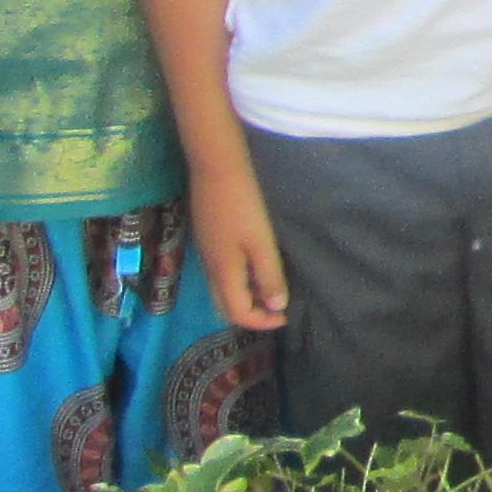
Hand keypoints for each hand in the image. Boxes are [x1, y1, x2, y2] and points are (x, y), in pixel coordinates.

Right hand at [189, 161, 288, 330]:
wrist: (216, 169)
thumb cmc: (243, 206)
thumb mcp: (262, 243)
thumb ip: (269, 276)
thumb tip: (277, 307)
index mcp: (223, 273)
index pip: (237, 314)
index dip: (261, 322)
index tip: (285, 316)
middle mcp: (210, 269)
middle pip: (226, 307)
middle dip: (251, 314)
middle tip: (277, 308)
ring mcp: (206, 254)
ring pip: (222, 291)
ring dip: (246, 297)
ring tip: (271, 289)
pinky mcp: (207, 241)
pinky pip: (221, 275)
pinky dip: (239, 281)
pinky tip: (256, 268)